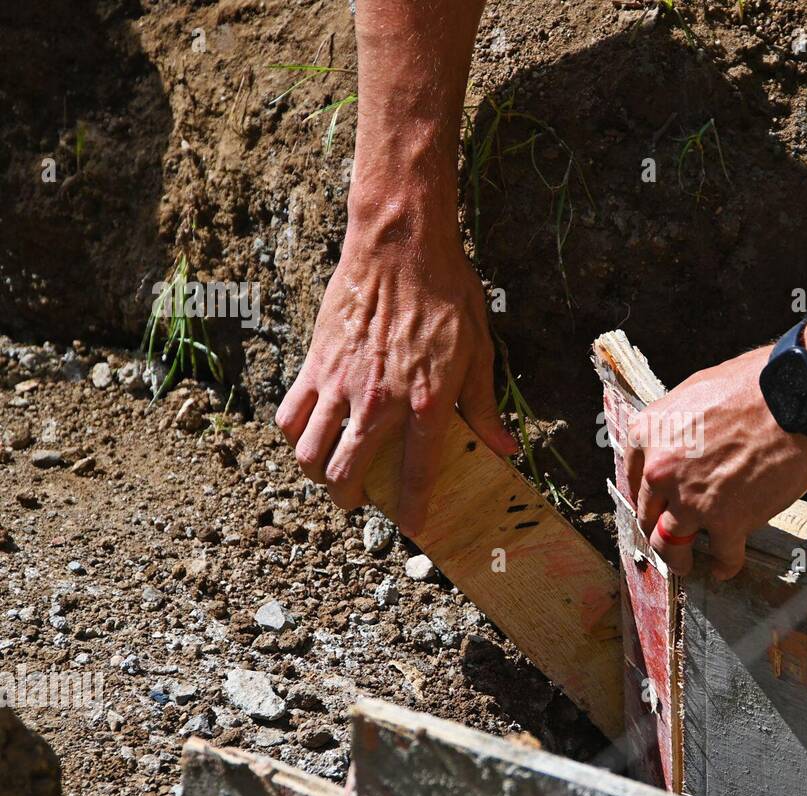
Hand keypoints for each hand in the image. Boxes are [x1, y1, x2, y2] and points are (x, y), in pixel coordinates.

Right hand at [275, 209, 516, 536]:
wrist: (401, 247)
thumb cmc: (448, 295)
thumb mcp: (480, 352)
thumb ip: (485, 407)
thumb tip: (504, 448)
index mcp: (426, 403)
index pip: (416, 475)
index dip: (413, 509)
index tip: (413, 525)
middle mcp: (378, 402)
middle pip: (346, 475)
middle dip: (350, 500)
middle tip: (359, 498)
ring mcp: (341, 384)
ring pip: (308, 453)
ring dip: (317, 473)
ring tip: (330, 471)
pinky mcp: (316, 364)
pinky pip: (289, 414)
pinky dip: (294, 434)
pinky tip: (309, 434)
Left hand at [626, 346, 806, 579]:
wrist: (795, 398)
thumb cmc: (753, 385)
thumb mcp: (694, 391)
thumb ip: (677, 424)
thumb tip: (680, 442)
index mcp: (648, 434)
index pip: (635, 477)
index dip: (647, 496)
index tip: (656, 505)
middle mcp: (661, 472)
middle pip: (648, 514)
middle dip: (657, 527)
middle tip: (669, 534)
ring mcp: (692, 500)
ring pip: (670, 545)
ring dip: (677, 558)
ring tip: (684, 563)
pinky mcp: (728, 522)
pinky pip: (722, 556)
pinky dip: (724, 565)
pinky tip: (724, 567)